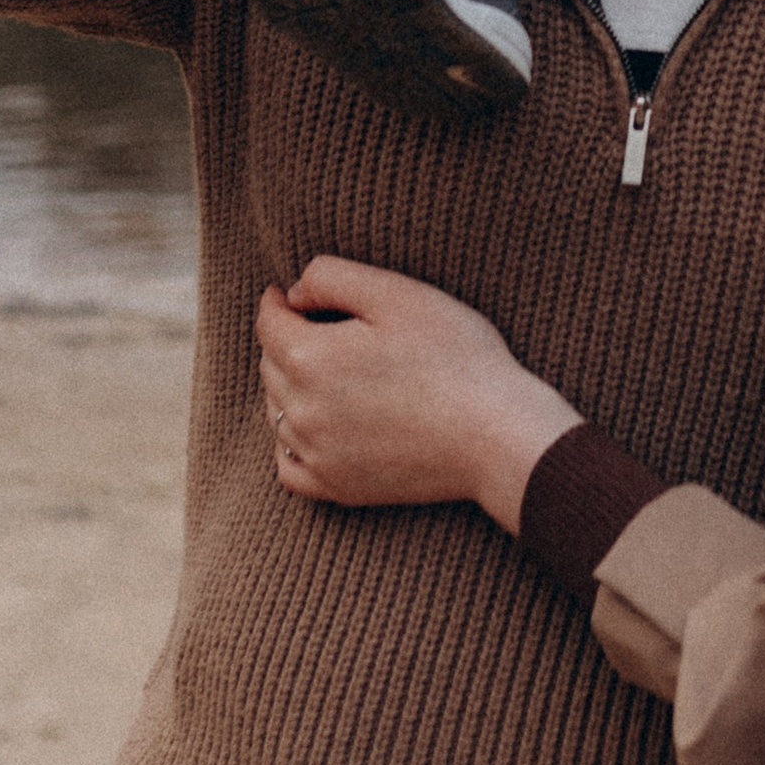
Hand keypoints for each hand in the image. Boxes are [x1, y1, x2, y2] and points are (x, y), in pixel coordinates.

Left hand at [254, 257, 579, 525]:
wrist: (495, 435)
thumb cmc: (455, 356)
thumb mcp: (397, 294)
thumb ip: (332, 277)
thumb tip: (293, 292)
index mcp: (310, 358)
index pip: (269, 323)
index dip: (275, 302)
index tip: (284, 293)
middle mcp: (302, 411)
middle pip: (270, 366)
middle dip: (284, 340)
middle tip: (313, 324)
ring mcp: (318, 455)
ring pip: (276, 413)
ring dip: (286, 387)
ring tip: (318, 370)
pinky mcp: (338, 487)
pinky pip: (288, 467)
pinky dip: (289, 444)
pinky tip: (314, 428)